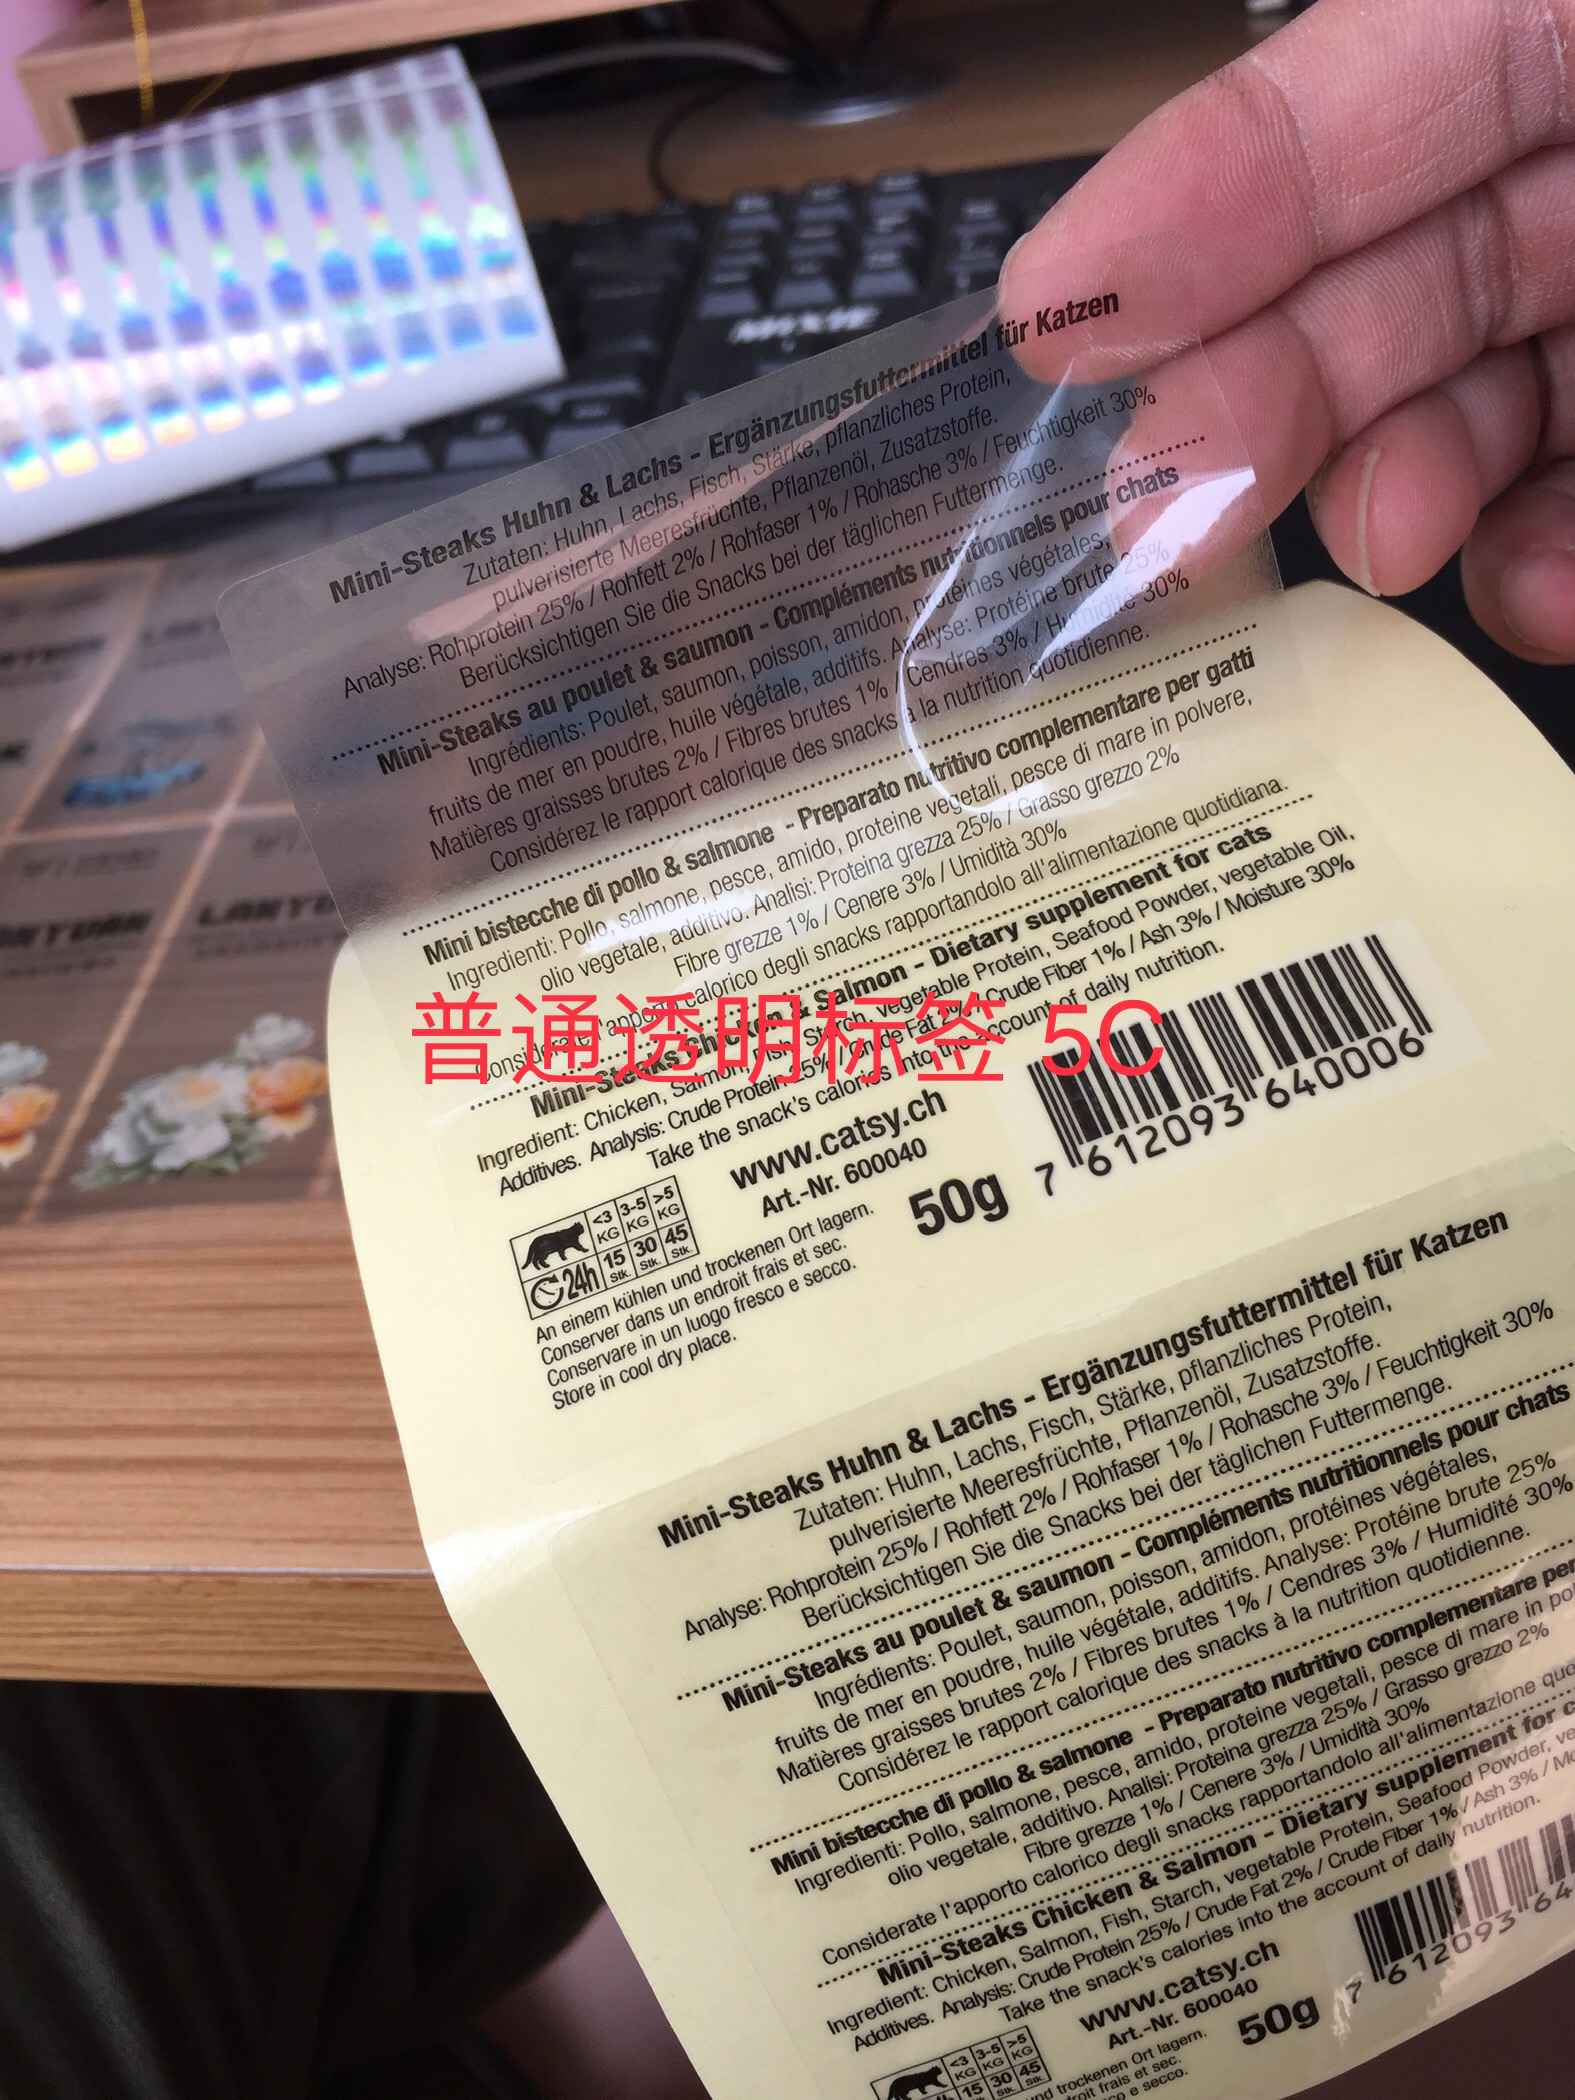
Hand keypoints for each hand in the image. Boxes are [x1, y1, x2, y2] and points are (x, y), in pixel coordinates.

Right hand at [1000, 0, 1574, 662]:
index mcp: (1554, 11)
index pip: (1333, 98)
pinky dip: (1533, 569)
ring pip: (1468, 412)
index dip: (1187, 202)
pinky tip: (1525, 595)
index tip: (1051, 324)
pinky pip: (1569, 503)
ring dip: (1395, 501)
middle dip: (1257, 397)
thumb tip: (1167, 321)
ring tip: (1388, 552)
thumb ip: (1419, 162)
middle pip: (1375, 276)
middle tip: (1157, 510)